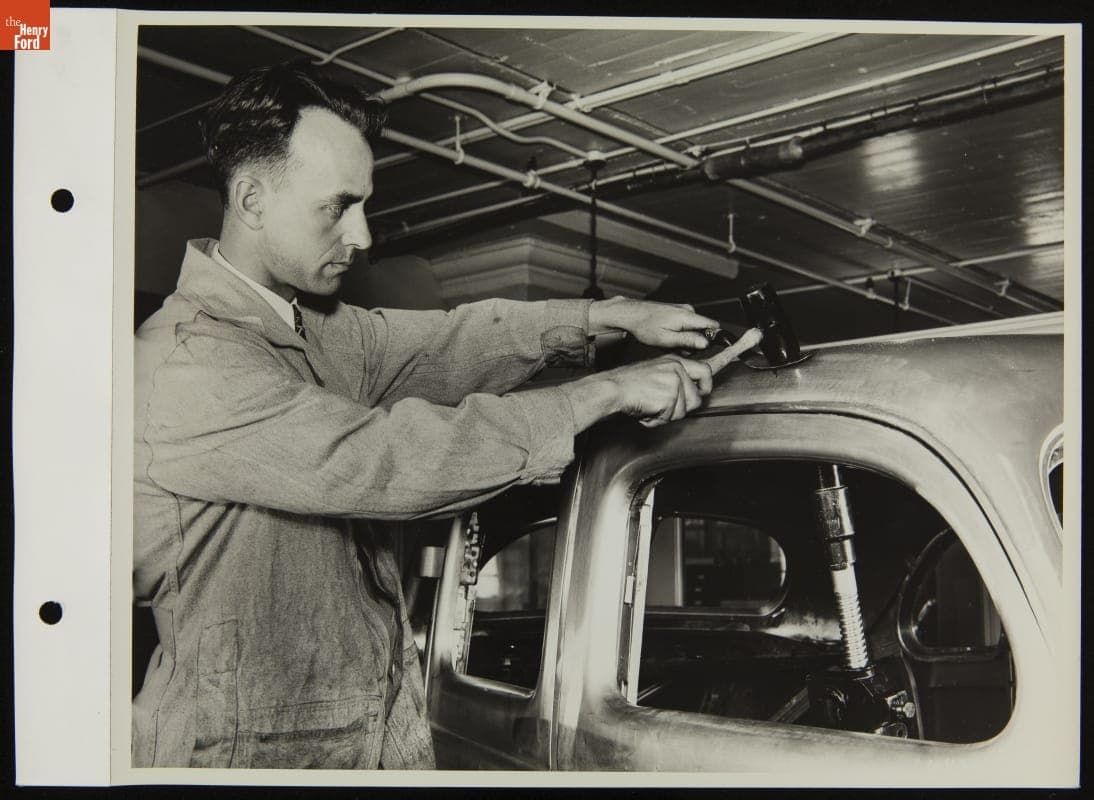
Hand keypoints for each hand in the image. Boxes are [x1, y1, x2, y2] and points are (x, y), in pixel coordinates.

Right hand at [559, 355, 713, 431]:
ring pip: (684, 411)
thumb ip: (675, 377)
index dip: (710, 380)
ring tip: (652, 406)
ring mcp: (674, 383)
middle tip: (665, 406)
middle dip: (683, 408)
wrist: (613, 388)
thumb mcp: (655, 370)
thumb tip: (692, 390)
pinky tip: (647, 411)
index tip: (711, 382)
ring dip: (668, 415)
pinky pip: (670, 418)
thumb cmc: (629, 383)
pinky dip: (657, 420)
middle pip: (696, 398)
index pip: (705, 369)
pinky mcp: (669, 397)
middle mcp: (677, 369)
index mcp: (675, 361)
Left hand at [588, 296, 719, 350]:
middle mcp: (688, 310)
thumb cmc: (645, 326)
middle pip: (703, 329)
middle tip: (678, 348)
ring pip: (693, 329)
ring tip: (669, 342)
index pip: (713, 326)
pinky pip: (686, 325)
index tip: (706, 349)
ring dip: (685, 338)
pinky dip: (679, 333)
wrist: (631, 314)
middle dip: (694, 342)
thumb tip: (706, 343)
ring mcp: (683, 309)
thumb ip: (687, 341)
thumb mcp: (666, 339)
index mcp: (687, 316)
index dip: (713, 339)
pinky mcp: (678, 311)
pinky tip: (667, 336)